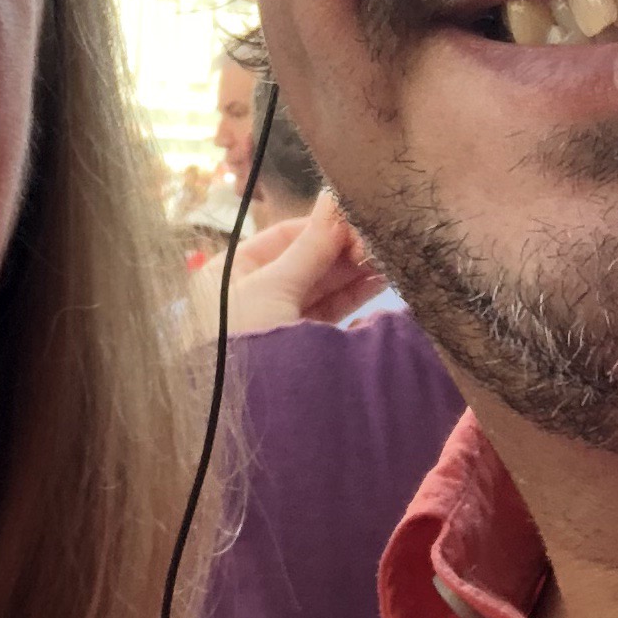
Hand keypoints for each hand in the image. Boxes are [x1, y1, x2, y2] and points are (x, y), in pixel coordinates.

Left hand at [202, 189, 386, 336]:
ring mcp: (275, 325)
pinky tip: (380, 284)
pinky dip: (352, 300)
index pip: (282, 237)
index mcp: (228, 272)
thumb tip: (335, 196)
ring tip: (389, 257)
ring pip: (319, 289)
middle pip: (303, 261)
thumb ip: (312, 245)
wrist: (239, 421)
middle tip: (381, 238)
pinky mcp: (297, 352)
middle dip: (342, 250)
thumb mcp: (274, 286)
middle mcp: (250, 295)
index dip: (321, 226)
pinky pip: (327, 316)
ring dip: (353, 273)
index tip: (357, 219)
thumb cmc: (243, 339)